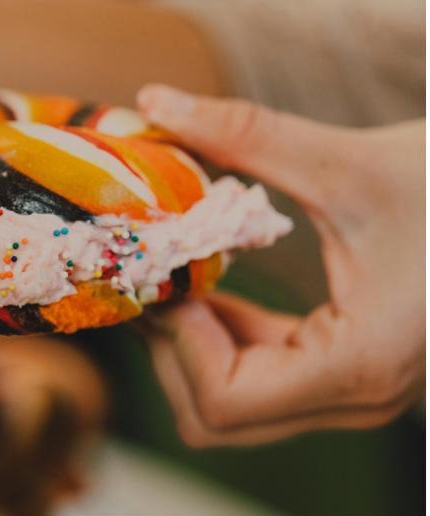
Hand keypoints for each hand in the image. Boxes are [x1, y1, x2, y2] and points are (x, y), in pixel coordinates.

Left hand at [136, 85, 424, 446]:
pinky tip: (214, 281)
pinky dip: (219, 339)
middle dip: (171, 343)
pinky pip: (254, 379)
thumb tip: (154, 100)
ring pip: (227, 406)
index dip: (178, 337)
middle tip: (157, 269)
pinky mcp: (342, 371)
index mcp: (360, 363)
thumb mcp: (348, 162)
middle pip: (213, 415)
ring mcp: (350, 392)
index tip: (169, 267)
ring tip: (180, 269)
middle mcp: (354, 397)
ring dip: (190, 343)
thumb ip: (245, 136)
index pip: (224, 398)